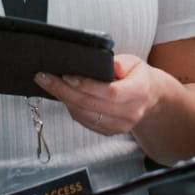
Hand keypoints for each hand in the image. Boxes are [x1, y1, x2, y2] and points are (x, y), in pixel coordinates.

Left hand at [34, 55, 157, 135]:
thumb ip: (122, 63)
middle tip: (45, 78)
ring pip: (84, 115)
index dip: (86, 85)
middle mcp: (129, 113)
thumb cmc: (138, 76)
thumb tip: (110, 65)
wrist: (149, 98)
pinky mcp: (109, 132)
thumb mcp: (135, 62)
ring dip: (63, 100)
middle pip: (90, 105)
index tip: (66, 76)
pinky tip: (62, 96)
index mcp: (138, 92)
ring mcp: (119, 126)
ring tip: (48, 84)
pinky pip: (85, 122)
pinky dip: (71, 108)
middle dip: (64, 90)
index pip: (109, 92)